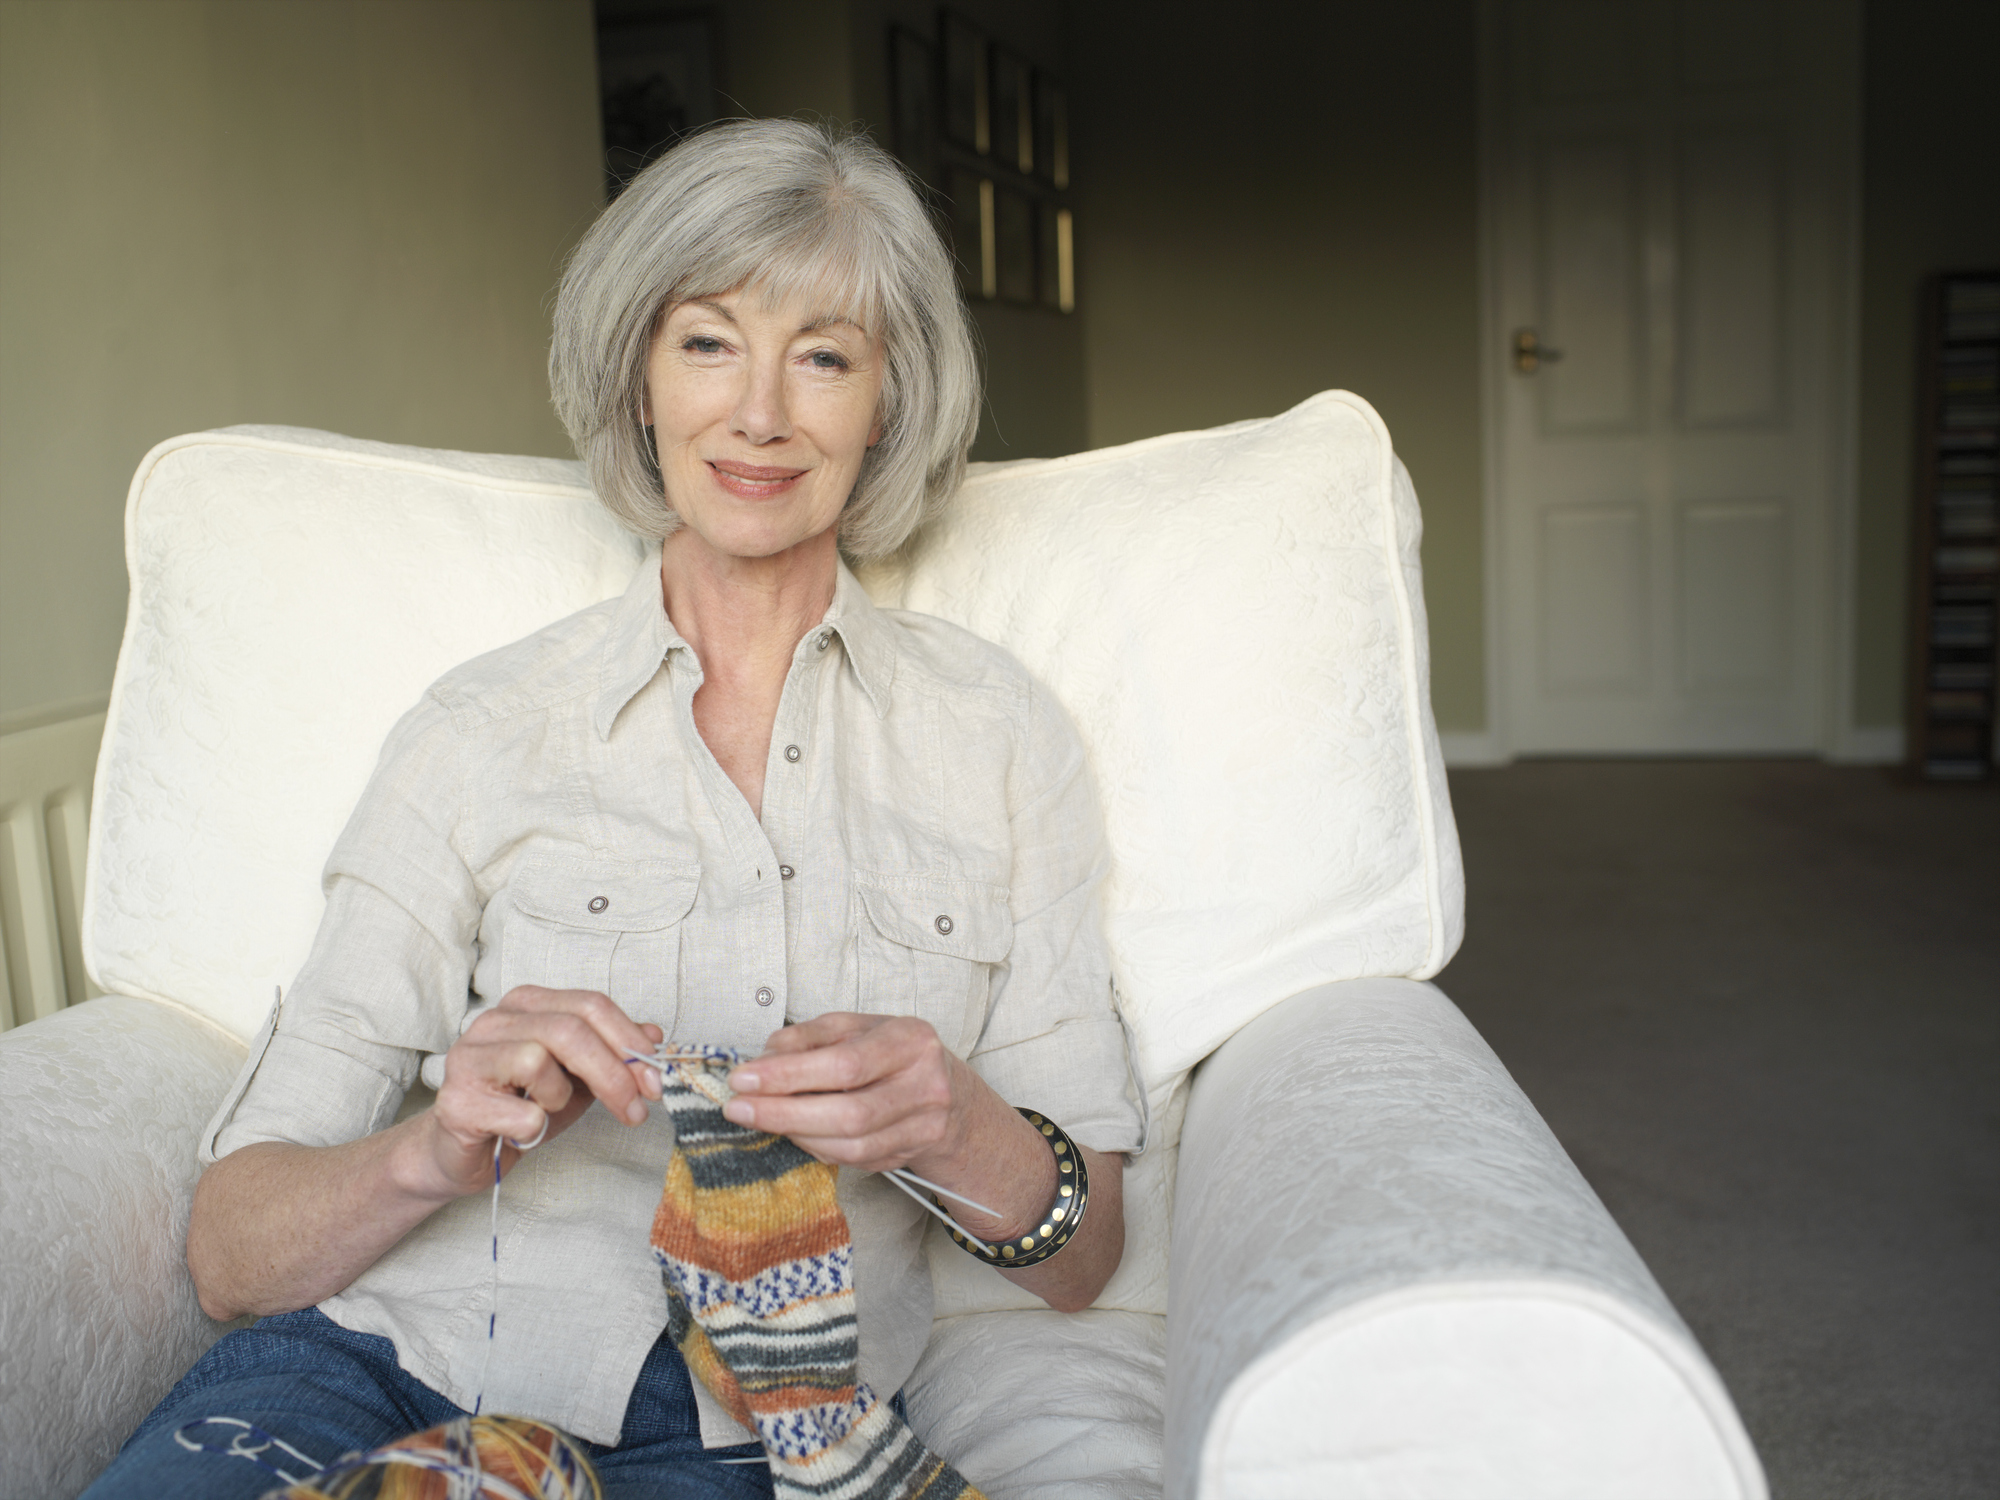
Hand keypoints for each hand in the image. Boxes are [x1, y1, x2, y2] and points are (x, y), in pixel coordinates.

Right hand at [419, 986, 662, 1199]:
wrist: (464, 1153)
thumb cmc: (520, 1107)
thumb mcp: (576, 1078)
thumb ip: (610, 1053)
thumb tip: (654, 1035)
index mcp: (527, 1005)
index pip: (589, 1005)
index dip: (629, 1041)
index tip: (654, 1080)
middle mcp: (494, 1021)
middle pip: (569, 1030)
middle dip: (613, 1074)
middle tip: (637, 1109)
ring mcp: (468, 1057)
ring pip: (537, 1060)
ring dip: (559, 1098)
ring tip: (547, 1112)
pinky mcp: (456, 1101)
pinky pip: (518, 1111)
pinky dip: (534, 1128)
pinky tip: (523, 1132)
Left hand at [719, 1012, 966, 1174]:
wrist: (950, 1096)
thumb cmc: (894, 1053)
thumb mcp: (858, 1028)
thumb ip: (812, 1036)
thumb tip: (765, 1056)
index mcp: (911, 1041)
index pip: (845, 1063)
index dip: (789, 1074)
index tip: (744, 1078)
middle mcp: (926, 1087)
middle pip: (848, 1113)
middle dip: (783, 1112)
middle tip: (738, 1107)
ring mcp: (922, 1128)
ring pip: (849, 1145)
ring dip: (795, 1133)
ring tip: (759, 1117)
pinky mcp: (907, 1156)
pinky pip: (852, 1160)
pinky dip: (815, 1147)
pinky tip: (793, 1131)